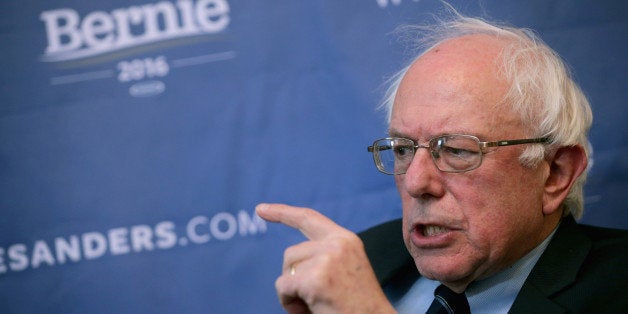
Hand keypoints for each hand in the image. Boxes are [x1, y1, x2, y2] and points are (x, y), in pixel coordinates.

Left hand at [256, 203, 395, 313]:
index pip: (308, 218)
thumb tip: (290, 261)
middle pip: (291, 253)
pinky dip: (288, 302)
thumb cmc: (358, 306)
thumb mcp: (345, 270)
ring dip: (292, 291)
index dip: (282, 212)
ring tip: (313, 305)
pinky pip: (284, 287)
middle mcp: (337, 244)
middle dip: (293, 277)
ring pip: (286, 270)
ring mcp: (326, 259)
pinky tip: (308, 310)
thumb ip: (323, 256)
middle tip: (311, 298)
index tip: (261, 209)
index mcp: (346, 239)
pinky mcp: (315, 279)